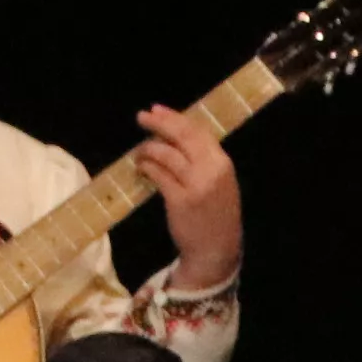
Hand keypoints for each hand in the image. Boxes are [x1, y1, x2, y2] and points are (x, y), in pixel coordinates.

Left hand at [135, 102, 243, 292]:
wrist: (216, 251)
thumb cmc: (215, 216)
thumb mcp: (219, 184)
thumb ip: (203, 160)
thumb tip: (175, 135)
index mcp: (222, 163)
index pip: (197, 131)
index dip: (175, 118)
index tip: (157, 110)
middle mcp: (211, 170)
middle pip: (181, 136)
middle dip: (159, 124)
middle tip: (141, 118)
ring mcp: (195, 185)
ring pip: (166, 154)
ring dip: (148, 148)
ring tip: (139, 152)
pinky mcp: (179, 200)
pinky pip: (158, 174)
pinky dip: (146, 167)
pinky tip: (141, 167)